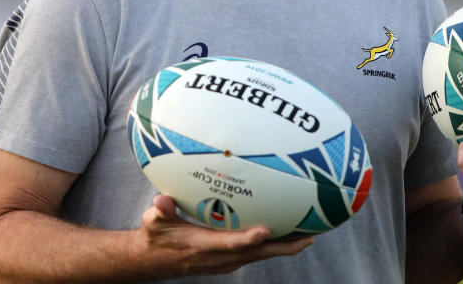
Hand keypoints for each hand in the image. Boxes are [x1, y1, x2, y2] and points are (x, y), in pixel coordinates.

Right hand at [134, 195, 314, 276]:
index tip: (267, 230)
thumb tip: (161, 200)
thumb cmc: (156, 237)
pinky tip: (288, 235)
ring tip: (309, 235)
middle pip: (256, 254)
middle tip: (309, 237)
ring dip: (285, 248)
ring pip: (260, 255)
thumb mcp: (153, 223)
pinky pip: (256, 254)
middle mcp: (219, 258)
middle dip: (283, 248)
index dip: (248, 239)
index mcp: (203, 246)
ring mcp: (226, 261)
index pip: (229, 244)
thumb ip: (160, 211)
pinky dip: (274, 246)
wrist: (155, 261)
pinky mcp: (229, 259)